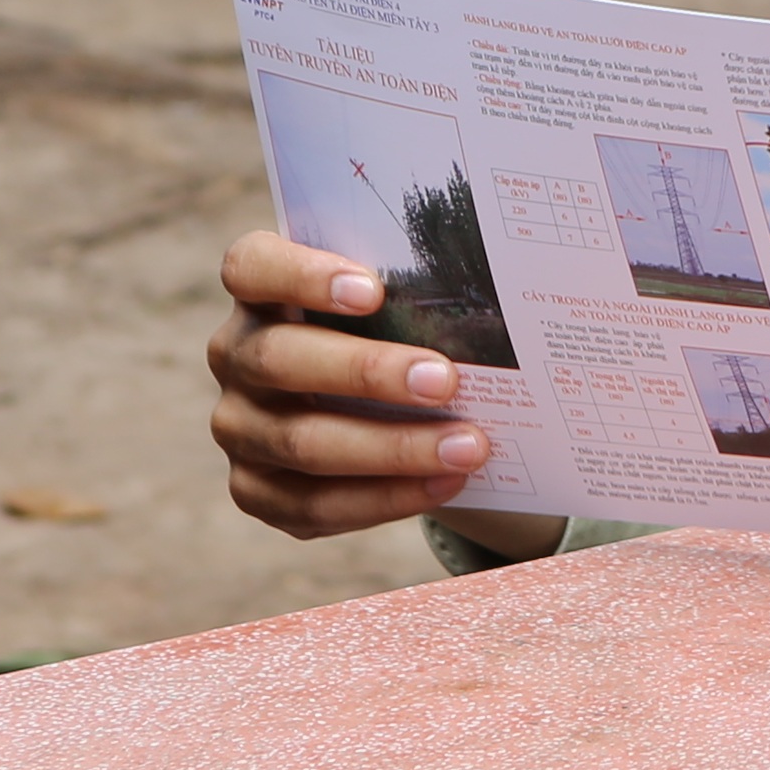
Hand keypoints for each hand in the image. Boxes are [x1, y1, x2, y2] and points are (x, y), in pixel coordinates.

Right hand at [206, 229, 501, 539]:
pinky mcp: (256, 488)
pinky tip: (444, 483)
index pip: (251, 266)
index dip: (302, 276)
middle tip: (447, 381)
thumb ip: (430, 280)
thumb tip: (532, 273)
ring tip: (470, 446)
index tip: (375, 290)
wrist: (390, 402)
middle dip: (367, 373)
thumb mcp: (408, 295)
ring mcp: (240, 425)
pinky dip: (384, 497)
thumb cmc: (402, 327)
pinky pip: (312, 503)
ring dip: (392, 448)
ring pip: (301, 442)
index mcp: (261, 291)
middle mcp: (237, 355)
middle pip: (279, 359)